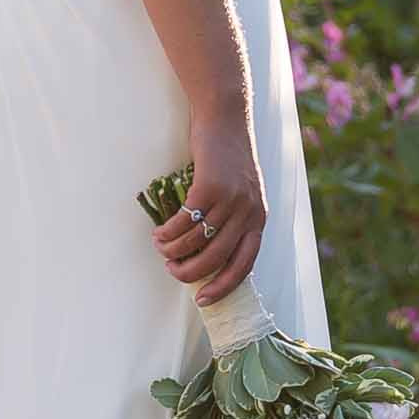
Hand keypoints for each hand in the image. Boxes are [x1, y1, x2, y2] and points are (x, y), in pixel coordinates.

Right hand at [150, 120, 267, 304]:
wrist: (225, 118)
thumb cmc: (228, 157)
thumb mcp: (241, 192)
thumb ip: (232, 219)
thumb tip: (206, 253)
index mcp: (258, 219)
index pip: (245, 264)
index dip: (224, 286)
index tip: (204, 300)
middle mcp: (248, 212)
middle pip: (217, 258)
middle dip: (191, 272)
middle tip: (173, 270)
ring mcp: (230, 199)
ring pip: (198, 241)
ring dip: (174, 250)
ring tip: (161, 248)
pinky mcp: (210, 186)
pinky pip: (185, 220)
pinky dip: (169, 231)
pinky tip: (159, 233)